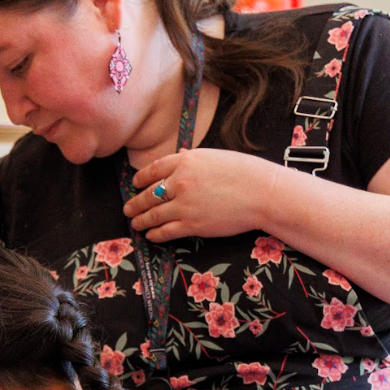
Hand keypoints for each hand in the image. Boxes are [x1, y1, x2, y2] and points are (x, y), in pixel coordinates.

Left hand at [124, 148, 281, 242]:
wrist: (261, 193)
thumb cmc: (244, 172)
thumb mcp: (215, 157)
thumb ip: (193, 158)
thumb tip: (180, 155)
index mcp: (186, 161)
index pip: (153, 169)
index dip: (140, 178)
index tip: (135, 184)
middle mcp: (180, 181)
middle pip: (149, 194)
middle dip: (135, 203)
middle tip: (128, 209)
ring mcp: (184, 205)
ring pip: (153, 215)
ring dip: (140, 220)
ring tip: (135, 223)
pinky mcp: (192, 225)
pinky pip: (165, 231)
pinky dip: (155, 234)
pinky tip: (151, 235)